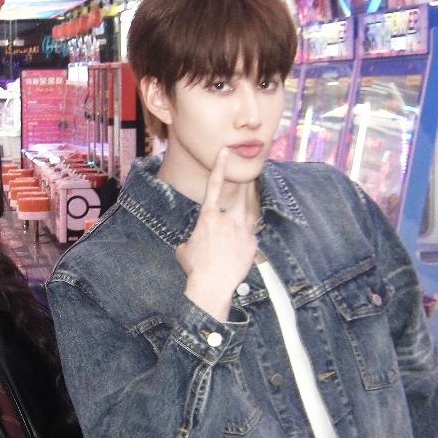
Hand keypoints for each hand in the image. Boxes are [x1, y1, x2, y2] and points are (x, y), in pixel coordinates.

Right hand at [175, 149, 257, 320]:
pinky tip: (234, 262)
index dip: (219, 166)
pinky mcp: (252, 243)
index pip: (214, 185)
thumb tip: (194, 242)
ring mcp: (242, 230)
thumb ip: (192, 239)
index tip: (225, 152)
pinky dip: (242, 249)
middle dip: (230, 212)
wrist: (212, 285)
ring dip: (233, 235)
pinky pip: (248, 241)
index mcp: (207, 217)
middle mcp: (226, 218)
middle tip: (227, 219)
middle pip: (231, 207)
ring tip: (226, 251)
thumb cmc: (194, 268)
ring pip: (240, 225)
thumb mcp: (184, 250)